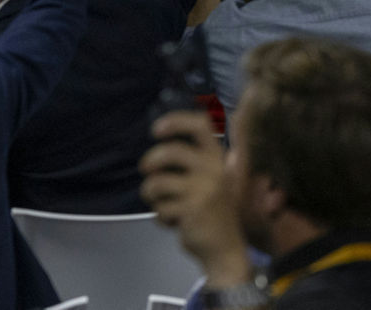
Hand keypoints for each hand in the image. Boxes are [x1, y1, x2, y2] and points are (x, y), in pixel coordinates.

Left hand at [140, 111, 250, 284]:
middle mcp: (213, 169)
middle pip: (170, 151)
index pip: (200, 125)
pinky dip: (160, 217)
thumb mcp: (212, 180)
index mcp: (217, 157)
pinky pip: (160, 207)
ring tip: (159, 203)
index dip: (175, 121)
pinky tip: (172, 222)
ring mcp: (203, 189)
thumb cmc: (213, 211)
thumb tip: (160, 148)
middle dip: (150, 160)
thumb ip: (194, 162)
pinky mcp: (191, 209)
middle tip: (146, 169)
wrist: (225, 248)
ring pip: (157, 182)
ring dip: (150, 194)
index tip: (156, 130)